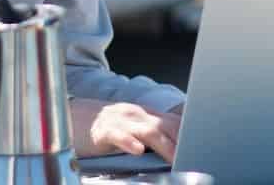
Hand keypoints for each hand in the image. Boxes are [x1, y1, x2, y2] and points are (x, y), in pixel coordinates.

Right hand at [67, 98, 182, 160]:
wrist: (73, 117)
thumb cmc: (106, 128)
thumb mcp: (132, 128)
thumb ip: (151, 135)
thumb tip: (175, 149)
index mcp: (145, 114)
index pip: (174, 122)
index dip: (188, 135)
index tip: (200, 148)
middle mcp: (136, 114)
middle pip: (165, 126)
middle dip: (181, 142)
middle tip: (193, 156)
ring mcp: (120, 120)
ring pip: (147, 131)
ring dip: (163, 145)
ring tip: (174, 158)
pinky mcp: (103, 130)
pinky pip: (118, 135)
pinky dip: (129, 142)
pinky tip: (137, 151)